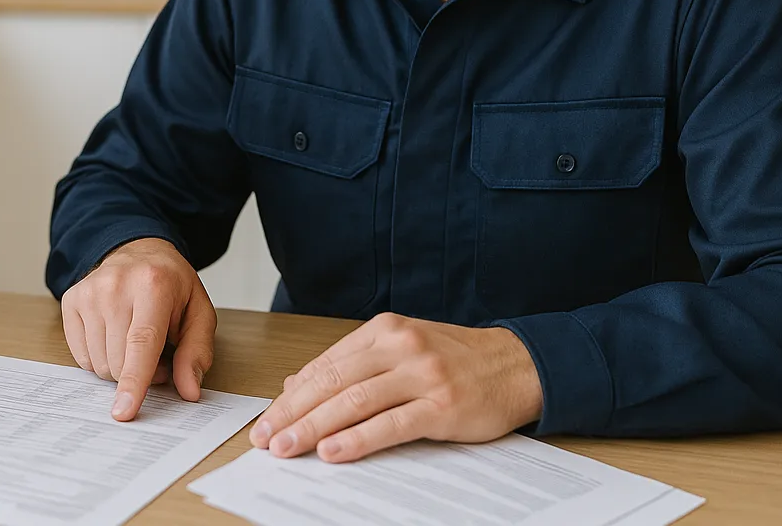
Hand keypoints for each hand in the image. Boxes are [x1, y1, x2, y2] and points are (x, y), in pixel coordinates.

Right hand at [60, 237, 215, 421]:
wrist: (139, 251)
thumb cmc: (172, 286)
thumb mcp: (199, 313)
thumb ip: (197, 352)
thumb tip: (189, 391)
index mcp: (153, 285)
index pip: (141, 343)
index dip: (133, 381)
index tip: (123, 411)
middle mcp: (116, 286)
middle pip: (118, 361)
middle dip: (139, 373)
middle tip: (157, 355)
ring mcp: (89, 292)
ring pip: (98, 363)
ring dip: (119, 366)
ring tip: (136, 342)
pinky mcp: (71, 299)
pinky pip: (81, 356)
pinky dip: (100, 358)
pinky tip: (114, 336)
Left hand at [249, 314, 542, 462]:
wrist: (516, 365)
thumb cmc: (454, 360)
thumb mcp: (400, 349)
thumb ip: (352, 364)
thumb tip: (296, 383)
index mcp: (384, 329)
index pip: (325, 364)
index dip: (291, 394)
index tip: (267, 419)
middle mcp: (399, 346)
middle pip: (332, 382)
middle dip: (292, 412)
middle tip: (265, 438)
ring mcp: (421, 374)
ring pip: (354, 401)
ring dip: (314, 427)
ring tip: (287, 447)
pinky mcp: (441, 406)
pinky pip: (389, 424)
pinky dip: (356, 439)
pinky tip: (332, 451)